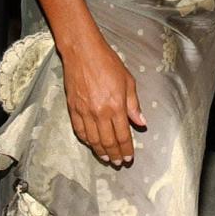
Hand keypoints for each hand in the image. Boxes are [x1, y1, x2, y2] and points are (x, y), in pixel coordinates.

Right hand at [61, 32, 145, 166]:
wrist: (82, 52)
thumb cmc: (107, 63)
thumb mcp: (128, 81)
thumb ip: (134, 105)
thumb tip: (141, 123)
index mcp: (116, 106)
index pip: (123, 135)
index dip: (126, 149)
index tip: (128, 158)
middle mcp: (100, 113)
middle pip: (107, 141)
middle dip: (114, 155)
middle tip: (118, 163)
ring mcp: (84, 112)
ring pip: (93, 140)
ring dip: (100, 151)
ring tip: (106, 158)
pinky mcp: (73, 109)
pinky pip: (79, 130)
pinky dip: (86, 140)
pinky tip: (91, 144)